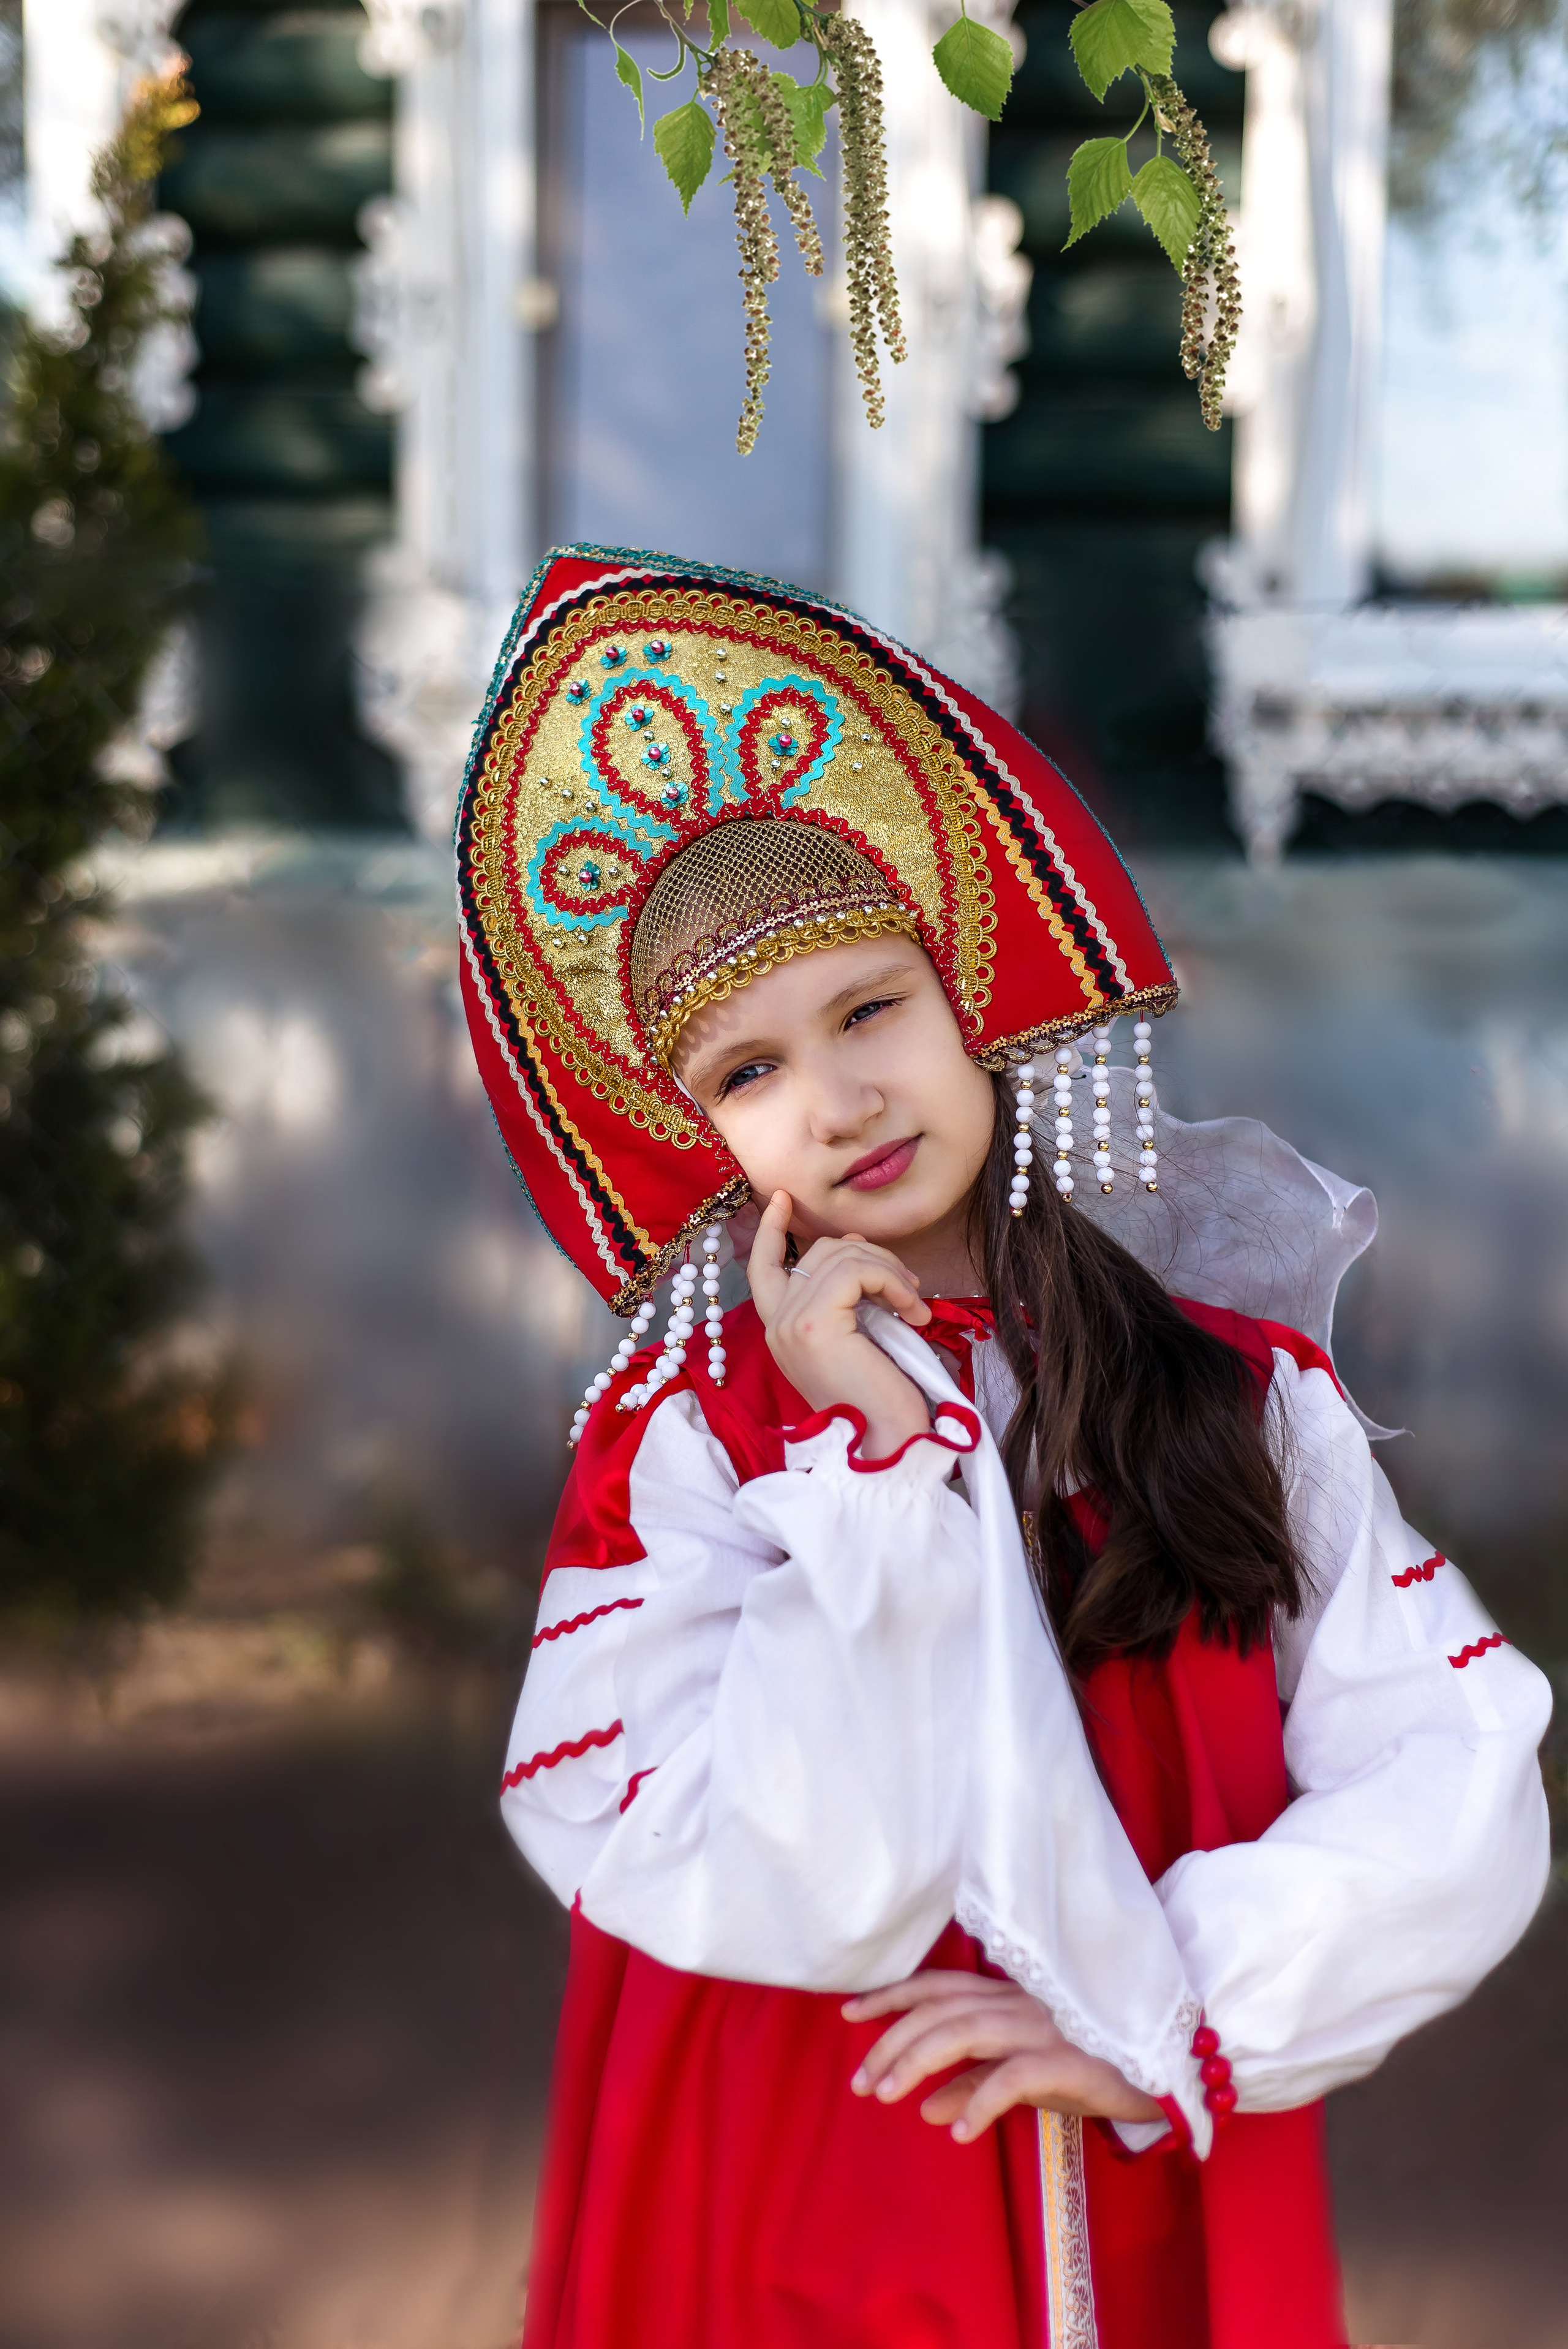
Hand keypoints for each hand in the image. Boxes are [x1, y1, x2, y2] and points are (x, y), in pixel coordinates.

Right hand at [748, 1190, 931, 1458]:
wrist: (886, 1445)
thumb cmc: (881, 1401)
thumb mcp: (854, 1341)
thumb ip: (843, 1301)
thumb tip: (856, 1252)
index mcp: (781, 1330)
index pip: (764, 1266)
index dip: (774, 1230)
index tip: (784, 1199)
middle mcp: (776, 1324)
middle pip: (820, 1252)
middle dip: (871, 1255)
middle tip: (908, 1285)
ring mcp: (790, 1321)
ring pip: (842, 1255)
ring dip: (890, 1270)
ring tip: (914, 1303)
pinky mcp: (814, 1321)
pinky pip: (857, 1271)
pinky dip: (893, 1282)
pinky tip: (914, 1312)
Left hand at [843, 1970, 1164, 2142]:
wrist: (1172, 2066)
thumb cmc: (1098, 2067)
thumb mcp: (1031, 2078)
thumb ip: (978, 2085)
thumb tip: (926, 2107)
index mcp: (1011, 1997)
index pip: (940, 1986)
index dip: (892, 1996)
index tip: (850, 2014)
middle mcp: (1023, 2002)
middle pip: (941, 2010)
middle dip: (893, 2041)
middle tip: (861, 2082)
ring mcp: (1047, 2026)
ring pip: (966, 2031)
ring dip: (919, 2062)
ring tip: (887, 2096)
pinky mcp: (1072, 2059)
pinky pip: (1016, 2075)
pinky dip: (982, 2099)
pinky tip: (958, 2131)